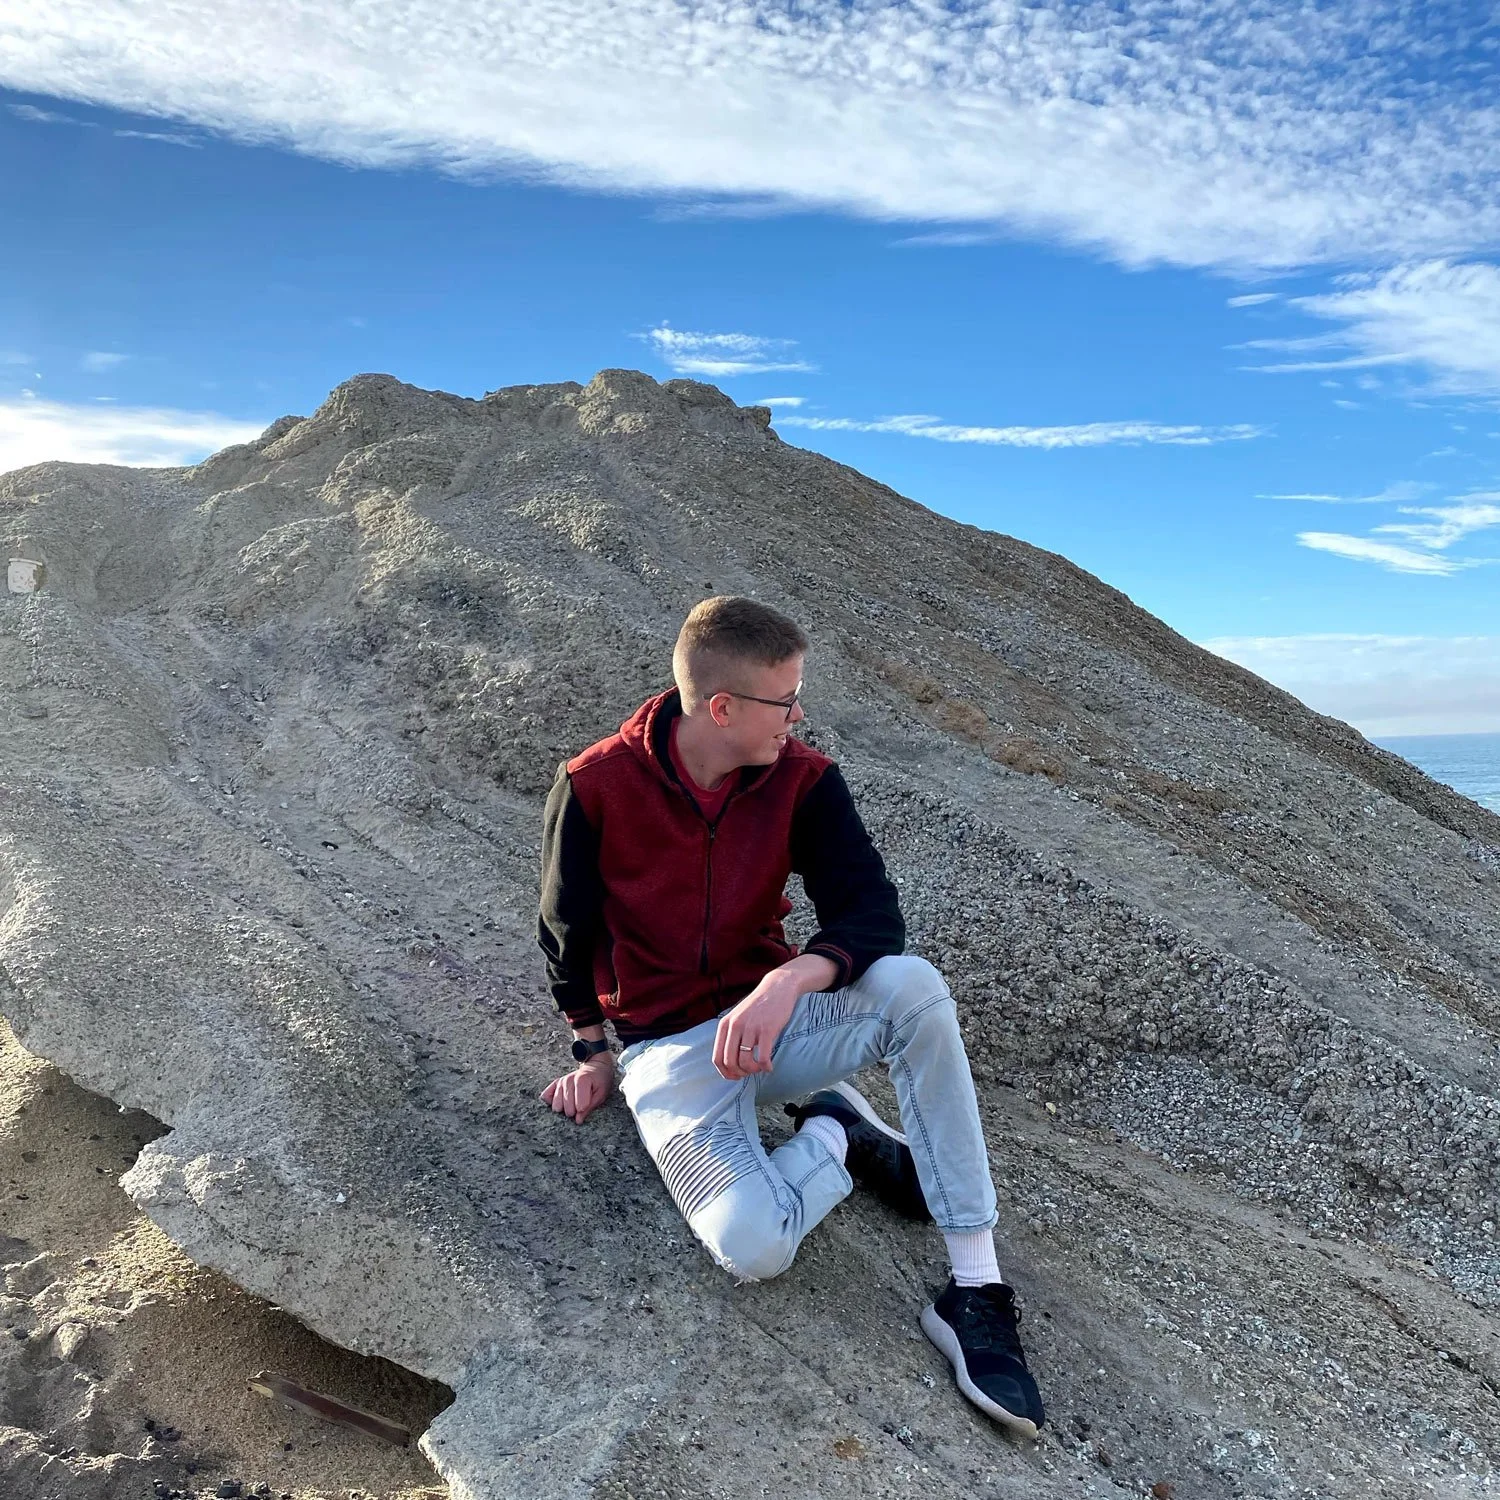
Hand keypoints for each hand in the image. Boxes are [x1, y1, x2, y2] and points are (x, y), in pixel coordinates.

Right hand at [539, 1052, 614, 1122]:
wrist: (596, 1068)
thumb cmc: (599, 1082)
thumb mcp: (601, 1094)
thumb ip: (590, 1106)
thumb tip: (577, 1120)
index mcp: (582, 1080)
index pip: (578, 1105)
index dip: (583, 1110)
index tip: (586, 1108)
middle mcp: (568, 1080)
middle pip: (566, 1108)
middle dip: (574, 1112)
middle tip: (580, 1107)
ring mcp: (560, 1082)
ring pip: (556, 1105)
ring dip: (564, 1109)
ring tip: (573, 1104)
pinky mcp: (555, 1084)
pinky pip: (546, 1096)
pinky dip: (551, 1102)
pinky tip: (561, 1102)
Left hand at [713, 960, 827, 1080]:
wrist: (778, 987)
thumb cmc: (759, 1006)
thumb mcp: (738, 1017)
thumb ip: (731, 1035)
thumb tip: (729, 1062)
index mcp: (725, 1025)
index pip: (717, 1058)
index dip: (725, 1072)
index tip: (735, 1076)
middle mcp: (735, 1026)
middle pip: (730, 1063)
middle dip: (739, 1073)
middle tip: (750, 1072)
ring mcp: (750, 1027)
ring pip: (745, 1062)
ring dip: (753, 1071)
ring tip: (760, 1067)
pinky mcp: (767, 1030)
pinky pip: (762, 1058)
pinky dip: (765, 1067)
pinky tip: (770, 1066)